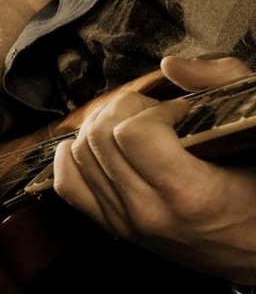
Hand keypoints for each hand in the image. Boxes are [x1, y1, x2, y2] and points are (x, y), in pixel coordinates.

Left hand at [53, 54, 255, 284]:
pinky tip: (97, 143)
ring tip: (137, 127)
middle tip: (157, 113)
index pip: (132, 133)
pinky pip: (68, 185)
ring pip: (79, 156)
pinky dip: (74, 157)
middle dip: (125, 110)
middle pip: (98, 139)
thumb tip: (170, 65)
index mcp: (188, 193)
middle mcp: (147, 211)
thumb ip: (225, 85)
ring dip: (102, 128)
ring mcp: (125, 223)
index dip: (154, 109)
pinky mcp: (113, 228)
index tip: (181, 112)